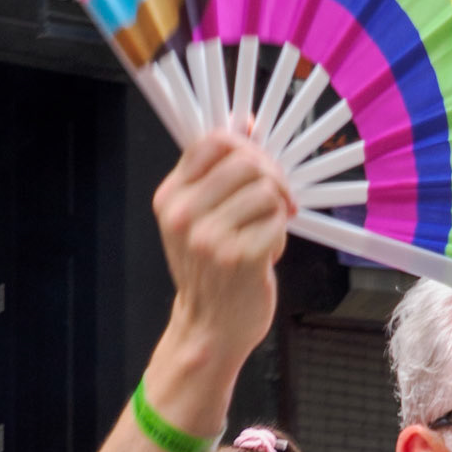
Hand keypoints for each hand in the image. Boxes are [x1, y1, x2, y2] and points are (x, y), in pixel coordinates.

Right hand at [153, 133, 292, 374]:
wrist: (209, 328)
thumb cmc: (212, 273)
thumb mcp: (199, 218)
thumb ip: (219, 173)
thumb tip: (248, 122)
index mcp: (171, 198)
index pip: (213, 142)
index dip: (246, 146)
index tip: (258, 167)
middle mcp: (184, 215)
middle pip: (246, 161)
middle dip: (272, 177)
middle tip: (278, 200)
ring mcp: (209, 238)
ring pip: (266, 190)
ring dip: (276, 209)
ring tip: (264, 232)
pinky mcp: (239, 257)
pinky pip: (277, 219)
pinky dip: (280, 233)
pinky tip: (266, 252)